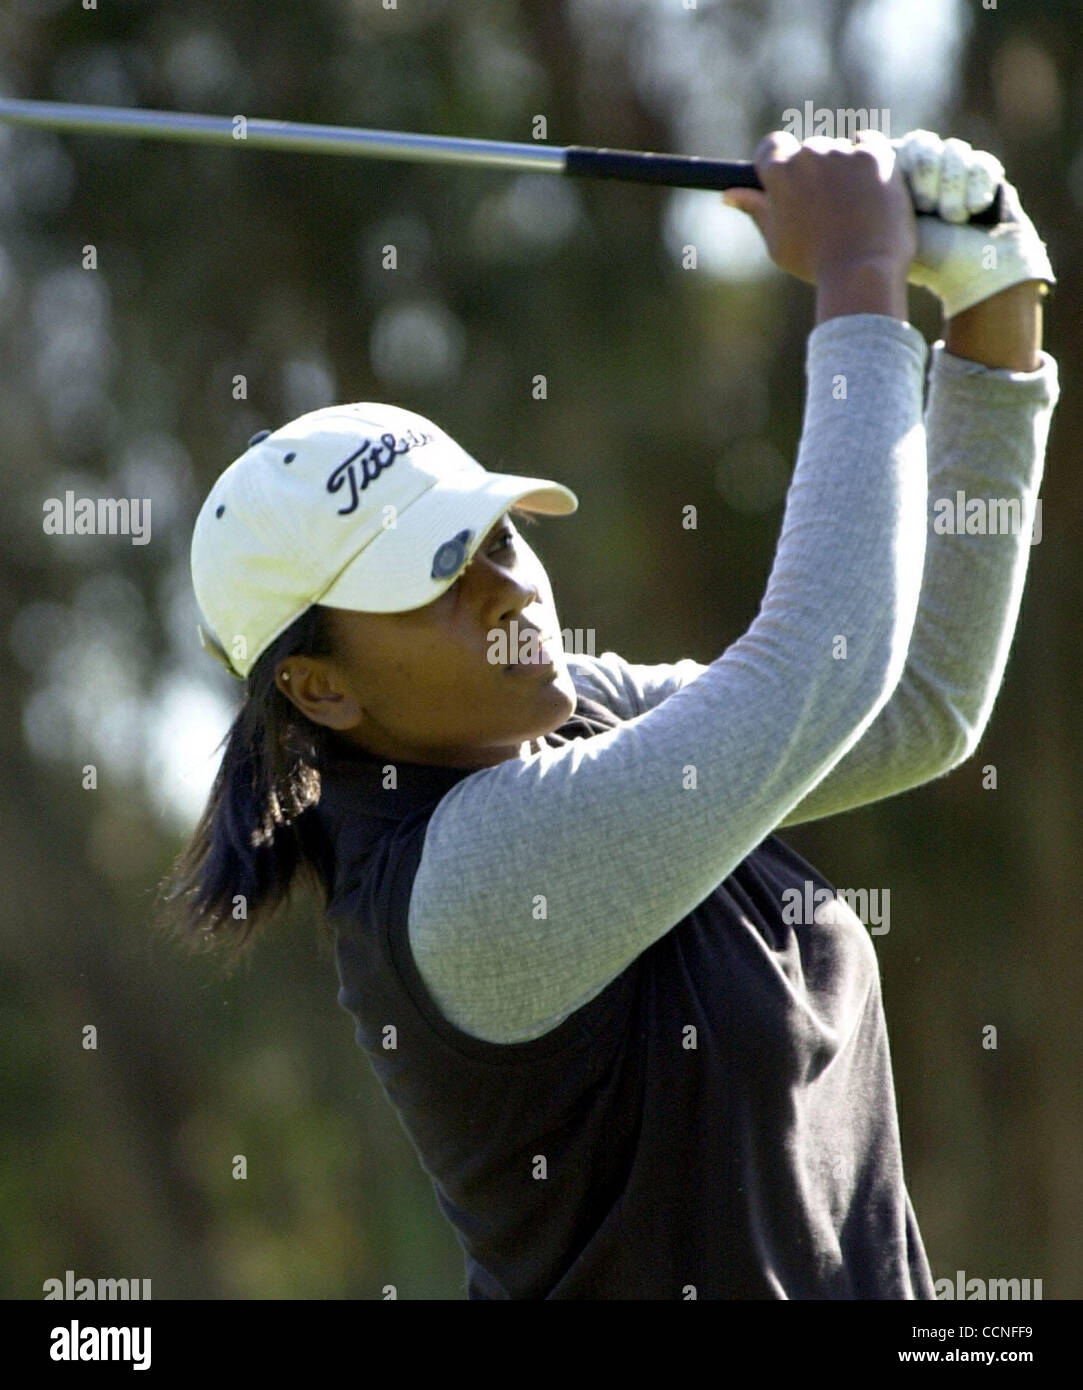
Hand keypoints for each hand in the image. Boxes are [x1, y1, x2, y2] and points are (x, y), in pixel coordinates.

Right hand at [722, 128, 917, 286]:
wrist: (859, 272)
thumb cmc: (813, 263)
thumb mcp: (776, 241)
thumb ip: (756, 210)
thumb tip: (730, 194)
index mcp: (780, 172)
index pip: (771, 146)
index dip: (778, 161)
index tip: (788, 180)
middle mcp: (810, 153)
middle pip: (808, 151)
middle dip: (814, 172)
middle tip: (825, 208)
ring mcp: (844, 152)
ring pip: (839, 150)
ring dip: (842, 169)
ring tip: (852, 208)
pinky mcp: (875, 155)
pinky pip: (868, 143)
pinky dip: (867, 159)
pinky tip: (867, 183)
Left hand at [893, 129, 1055, 317]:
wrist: (981, 274)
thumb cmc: (931, 260)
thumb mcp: (895, 226)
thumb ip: (878, 194)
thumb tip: (868, 153)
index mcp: (896, 187)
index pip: (896, 149)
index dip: (908, 167)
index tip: (912, 198)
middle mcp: (924, 177)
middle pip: (923, 143)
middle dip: (929, 174)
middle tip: (930, 207)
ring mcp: (955, 176)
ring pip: (954, 150)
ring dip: (953, 186)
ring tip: (954, 218)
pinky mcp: (985, 178)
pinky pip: (981, 162)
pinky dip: (977, 187)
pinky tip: (975, 210)